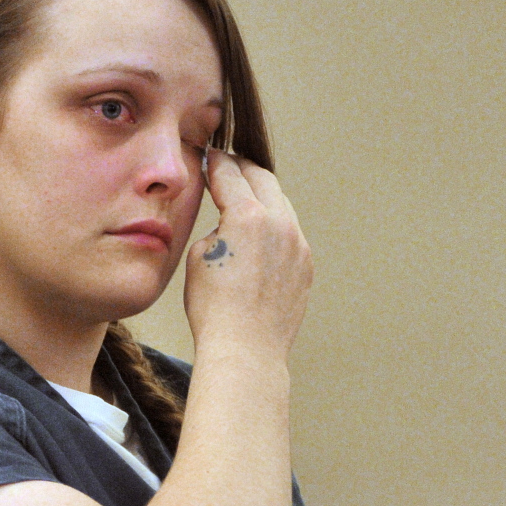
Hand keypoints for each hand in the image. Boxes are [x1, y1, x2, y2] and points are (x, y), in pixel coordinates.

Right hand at [183, 150, 312, 360]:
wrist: (246, 349)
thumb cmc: (213, 308)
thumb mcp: (199, 256)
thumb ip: (218, 227)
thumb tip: (231, 225)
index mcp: (247, 216)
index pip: (229, 174)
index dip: (216, 163)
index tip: (210, 157)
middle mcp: (279, 223)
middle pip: (262, 178)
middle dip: (243, 169)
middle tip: (228, 166)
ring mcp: (298, 244)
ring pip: (282, 204)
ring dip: (263, 196)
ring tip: (246, 198)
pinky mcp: (306, 265)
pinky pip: (291, 232)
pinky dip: (276, 224)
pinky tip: (261, 235)